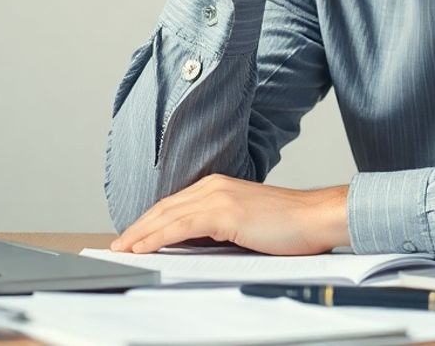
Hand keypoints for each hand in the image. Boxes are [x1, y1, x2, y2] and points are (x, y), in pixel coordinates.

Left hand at [109, 175, 350, 255]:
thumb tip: (196, 245)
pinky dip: (156, 237)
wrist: (316, 218)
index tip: (133, 236)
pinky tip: (143, 247)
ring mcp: (219, 197)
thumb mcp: (248, 223)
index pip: (175, 205)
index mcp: (220, 186)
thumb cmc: (291, 225)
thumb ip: (221, 227)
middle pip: (165, 208)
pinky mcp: (224, 212)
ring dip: (140, 234)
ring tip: (122, 249)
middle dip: (138, 227)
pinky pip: (180, 227)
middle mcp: (215, 186)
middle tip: (118, 245)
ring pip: (167, 217)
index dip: (150, 221)